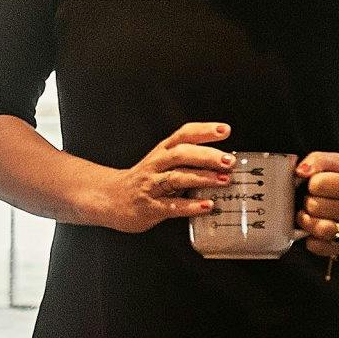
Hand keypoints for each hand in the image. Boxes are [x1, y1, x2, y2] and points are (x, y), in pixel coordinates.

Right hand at [83, 122, 234, 233]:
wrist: (110, 198)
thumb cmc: (144, 180)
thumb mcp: (162, 162)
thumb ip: (187, 160)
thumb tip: (222, 160)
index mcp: (162, 151)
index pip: (184, 134)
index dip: (204, 130)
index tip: (225, 130)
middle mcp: (156, 165)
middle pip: (181, 154)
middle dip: (207, 156)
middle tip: (228, 161)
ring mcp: (151, 185)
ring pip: (177, 178)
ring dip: (202, 178)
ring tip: (223, 180)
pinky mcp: (150, 207)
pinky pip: (171, 206)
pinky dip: (191, 206)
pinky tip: (207, 206)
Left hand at [294, 151, 338, 254]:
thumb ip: (318, 160)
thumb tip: (300, 171)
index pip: (319, 184)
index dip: (312, 183)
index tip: (317, 184)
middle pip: (315, 206)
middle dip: (309, 201)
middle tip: (315, 199)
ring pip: (317, 228)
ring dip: (307, 220)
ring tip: (311, 214)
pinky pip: (317, 246)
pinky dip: (310, 238)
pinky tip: (316, 228)